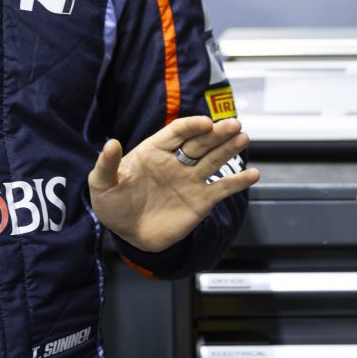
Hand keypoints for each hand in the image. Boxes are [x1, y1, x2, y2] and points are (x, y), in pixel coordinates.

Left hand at [88, 116, 259, 251]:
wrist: (127, 234)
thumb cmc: (113, 203)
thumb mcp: (102, 183)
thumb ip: (107, 164)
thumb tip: (111, 143)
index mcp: (154, 150)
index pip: (177, 132)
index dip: (191, 126)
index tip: (205, 123)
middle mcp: (176, 161)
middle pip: (200, 142)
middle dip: (217, 133)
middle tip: (234, 124)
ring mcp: (190, 180)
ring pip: (214, 160)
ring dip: (229, 148)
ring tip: (243, 138)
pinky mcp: (200, 201)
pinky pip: (222, 188)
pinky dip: (238, 182)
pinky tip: (254, 174)